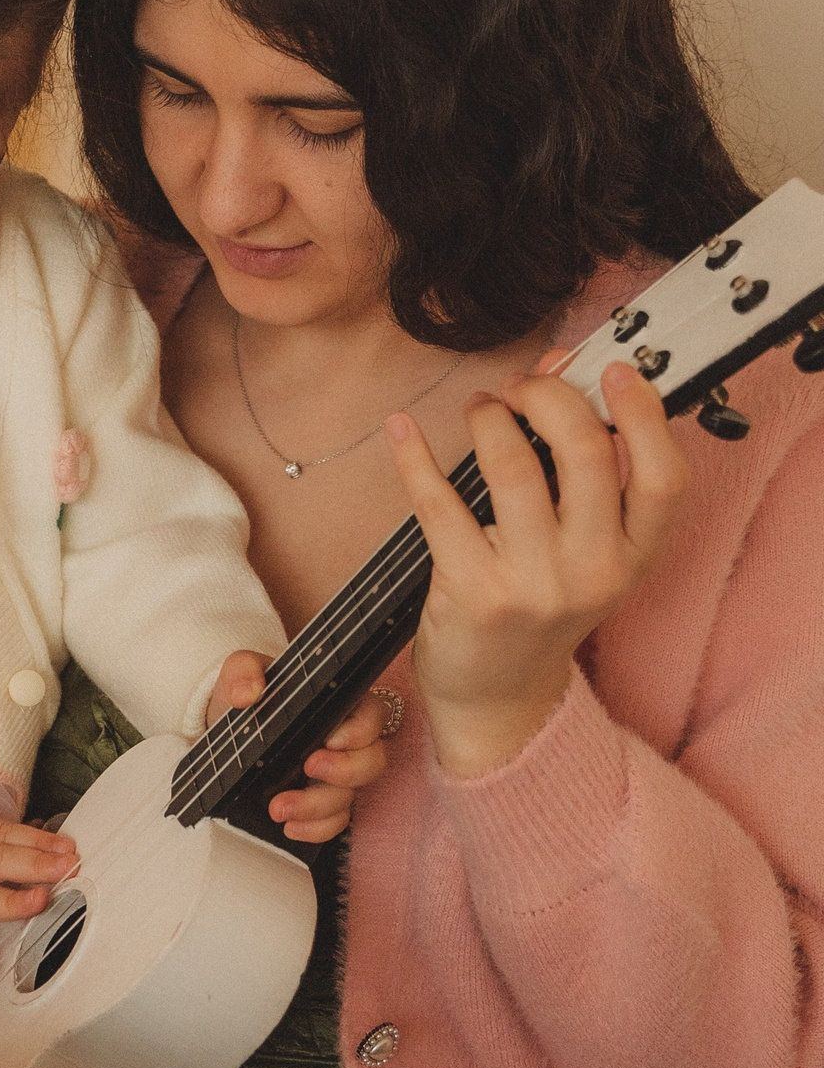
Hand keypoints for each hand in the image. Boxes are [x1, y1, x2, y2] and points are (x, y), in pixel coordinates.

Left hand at [208, 652, 390, 843]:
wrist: (227, 729)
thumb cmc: (247, 694)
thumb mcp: (240, 672)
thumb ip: (243, 672)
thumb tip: (246, 694)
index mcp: (337, 705)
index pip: (371, 715)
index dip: (361, 730)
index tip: (332, 739)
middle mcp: (344, 743)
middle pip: (373, 761)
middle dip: (346, 770)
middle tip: (311, 766)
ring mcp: (335, 776)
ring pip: (349, 797)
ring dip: (317, 807)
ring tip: (279, 808)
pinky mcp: (320, 803)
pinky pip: (333, 823)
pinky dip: (315, 829)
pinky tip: (289, 827)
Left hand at [384, 356, 687, 778]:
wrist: (499, 698)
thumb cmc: (541, 604)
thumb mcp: (586, 551)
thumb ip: (582, 473)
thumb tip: (558, 373)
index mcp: (634, 557)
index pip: (665, 478)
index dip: (642, 414)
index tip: (609, 370)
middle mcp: (593, 571)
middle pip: (585, 454)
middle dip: (548, 397)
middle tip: (522, 388)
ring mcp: (533, 585)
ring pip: (512, 467)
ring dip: (489, 418)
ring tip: (482, 409)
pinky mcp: (471, 592)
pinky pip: (439, 503)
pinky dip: (415, 456)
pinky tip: (402, 429)